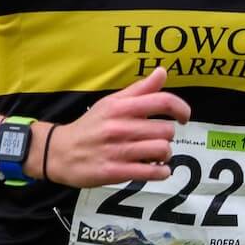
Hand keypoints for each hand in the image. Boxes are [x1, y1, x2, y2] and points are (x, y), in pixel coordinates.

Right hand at [35, 67, 190, 187]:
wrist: (60, 152)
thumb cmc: (90, 127)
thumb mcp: (111, 103)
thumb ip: (139, 89)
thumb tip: (162, 72)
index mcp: (121, 107)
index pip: (163, 102)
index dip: (181, 109)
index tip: (184, 117)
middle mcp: (120, 127)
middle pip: (166, 130)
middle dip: (167, 135)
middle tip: (157, 138)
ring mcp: (118, 150)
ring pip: (162, 150)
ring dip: (164, 154)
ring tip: (156, 154)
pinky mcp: (116, 172)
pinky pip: (152, 172)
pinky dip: (161, 171)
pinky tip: (156, 168)